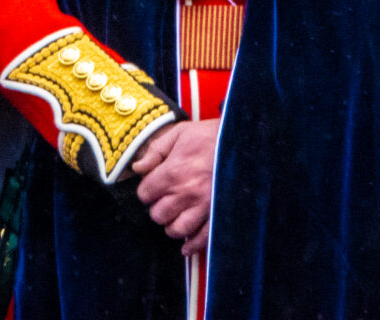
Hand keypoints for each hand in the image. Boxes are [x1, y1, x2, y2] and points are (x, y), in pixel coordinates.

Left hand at [132, 118, 219, 254]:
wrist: (241, 139)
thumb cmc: (209, 136)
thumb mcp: (179, 133)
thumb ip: (155, 150)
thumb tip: (137, 167)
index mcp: (173, 171)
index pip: (145, 194)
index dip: (147, 190)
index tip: (153, 186)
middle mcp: (186, 192)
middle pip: (158, 215)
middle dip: (158, 207)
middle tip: (166, 199)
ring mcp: (203, 206)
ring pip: (176, 230)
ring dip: (172, 224)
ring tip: (177, 214)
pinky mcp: (218, 214)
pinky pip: (201, 239)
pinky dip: (191, 246)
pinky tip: (186, 245)